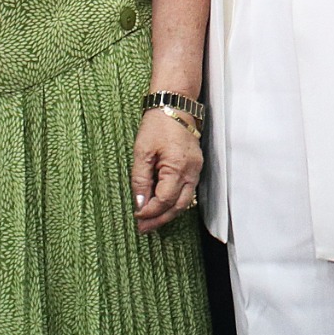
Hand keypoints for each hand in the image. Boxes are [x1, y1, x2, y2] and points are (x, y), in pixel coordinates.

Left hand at [132, 107, 202, 231]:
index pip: (165, 200)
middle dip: (161, 219)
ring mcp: (196, 170)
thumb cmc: (158, 124)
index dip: (150, 211)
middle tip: (144, 228)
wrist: (175, 106)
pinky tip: (162, 205)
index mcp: (178, 167)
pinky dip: (175, 201)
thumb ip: (140, 180)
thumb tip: (139, 203)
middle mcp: (192, 172)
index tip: (137, 216)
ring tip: (151, 221)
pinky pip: (187, 191)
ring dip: (168, 213)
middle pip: (179, 206)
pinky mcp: (195, 167)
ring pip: (185, 201)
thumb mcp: (142, 152)